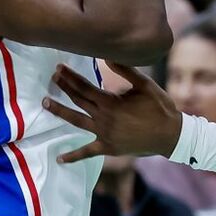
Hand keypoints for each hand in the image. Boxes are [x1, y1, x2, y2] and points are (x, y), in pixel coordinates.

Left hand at [43, 62, 182, 162]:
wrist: (170, 135)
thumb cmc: (159, 106)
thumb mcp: (144, 84)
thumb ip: (126, 70)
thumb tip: (107, 56)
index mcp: (111, 102)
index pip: (85, 87)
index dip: (71, 77)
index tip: (59, 68)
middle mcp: (104, 119)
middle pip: (78, 101)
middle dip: (64, 88)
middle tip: (52, 77)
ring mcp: (105, 135)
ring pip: (77, 122)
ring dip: (60, 112)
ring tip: (45, 104)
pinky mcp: (109, 148)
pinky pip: (88, 153)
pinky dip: (73, 156)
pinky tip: (60, 159)